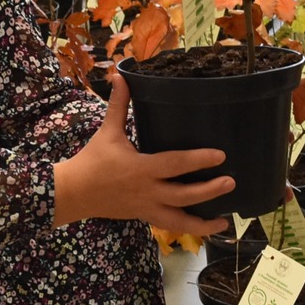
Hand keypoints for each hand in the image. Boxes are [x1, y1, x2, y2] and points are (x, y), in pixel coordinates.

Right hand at [53, 71, 232, 235]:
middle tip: (231, 182)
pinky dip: (189, 228)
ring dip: (203, 222)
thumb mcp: (107, 131)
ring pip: (179, 221)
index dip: (198, 160)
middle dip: (209, 191)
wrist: (74, 193)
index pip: (175, 164)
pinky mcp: (144, 217)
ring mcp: (146, 208)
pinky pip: (170, 226)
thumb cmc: (92, 160)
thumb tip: (120, 76)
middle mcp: (147, 191)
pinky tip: (206, 227)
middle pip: (183, 196)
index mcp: (141, 168)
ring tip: (225, 219)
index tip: (220, 155)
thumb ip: (118, 104)